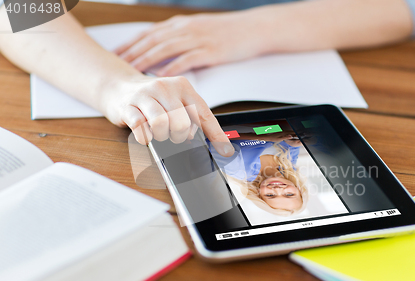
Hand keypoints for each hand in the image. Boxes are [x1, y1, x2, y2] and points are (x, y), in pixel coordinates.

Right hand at [103, 74, 233, 156]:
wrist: (119, 87)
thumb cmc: (153, 98)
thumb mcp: (176, 101)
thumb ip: (194, 118)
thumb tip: (217, 143)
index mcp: (182, 87)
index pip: (203, 114)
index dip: (215, 135)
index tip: (225, 151)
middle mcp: (164, 87)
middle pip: (182, 122)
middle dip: (180, 136)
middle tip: (173, 135)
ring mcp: (144, 96)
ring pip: (162, 123)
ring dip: (163, 136)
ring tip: (160, 133)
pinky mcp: (127, 106)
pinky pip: (140, 127)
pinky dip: (145, 137)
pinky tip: (146, 134)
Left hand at [115, 12, 267, 75]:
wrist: (253, 28)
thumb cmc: (227, 32)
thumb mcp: (199, 30)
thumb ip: (180, 39)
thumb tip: (162, 53)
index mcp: (181, 25)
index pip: (149, 33)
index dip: (131, 43)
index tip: (116, 54)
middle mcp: (185, 29)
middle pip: (152, 40)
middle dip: (132, 52)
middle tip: (116, 65)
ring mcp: (198, 39)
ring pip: (165, 48)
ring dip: (146, 59)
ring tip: (132, 71)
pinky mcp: (210, 50)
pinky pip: (187, 59)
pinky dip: (172, 67)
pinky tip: (162, 76)